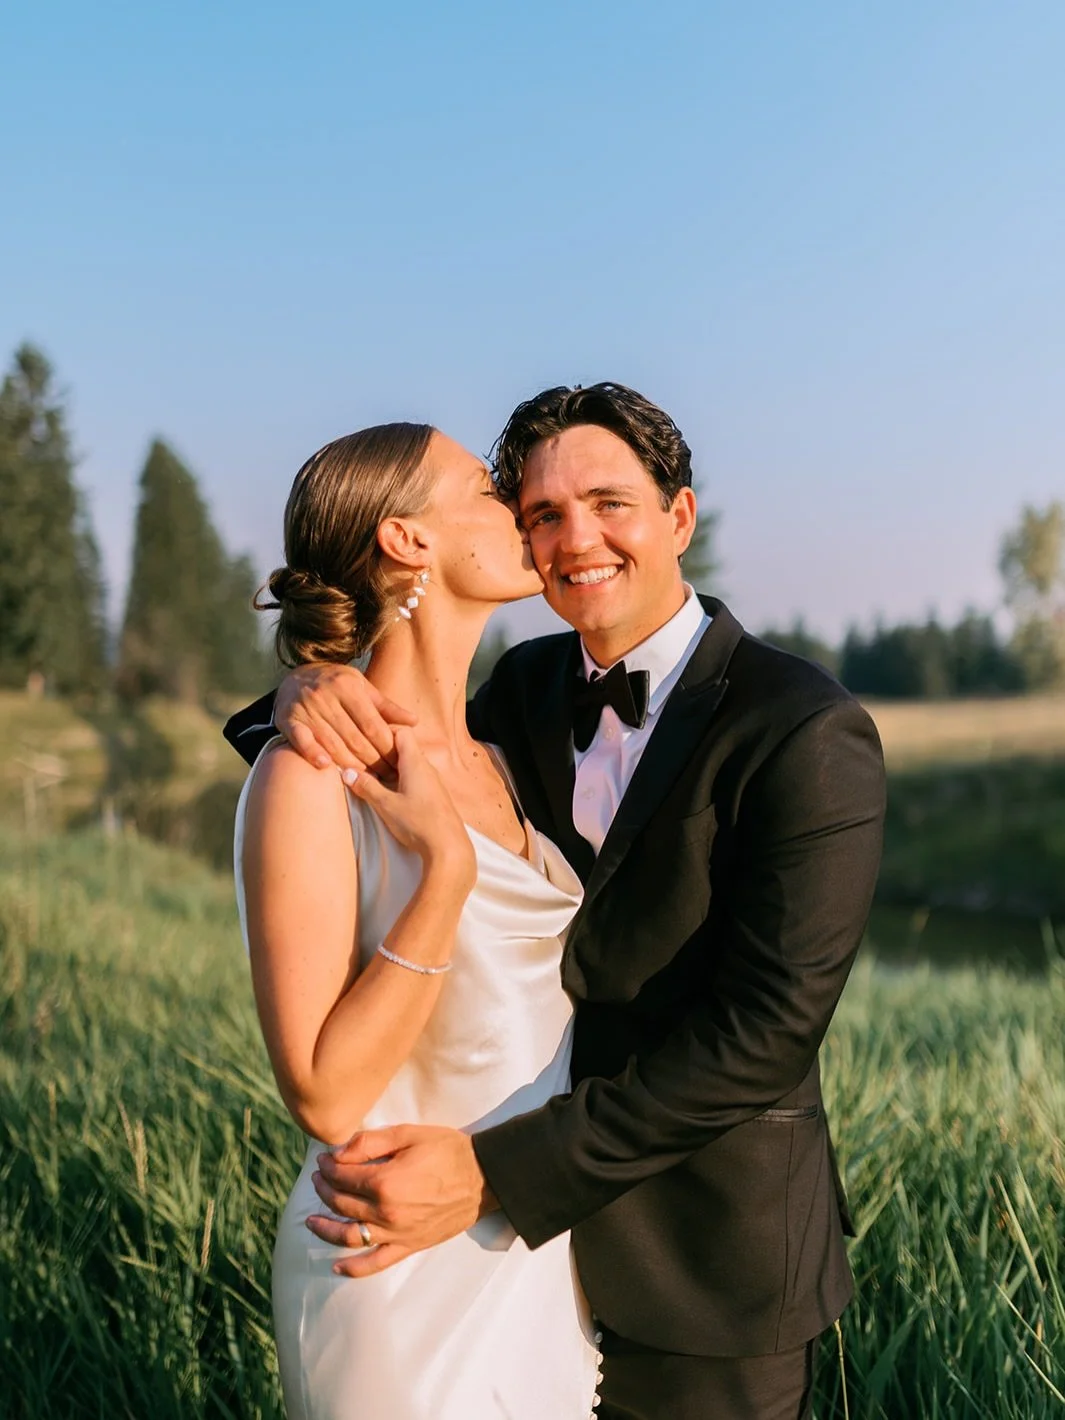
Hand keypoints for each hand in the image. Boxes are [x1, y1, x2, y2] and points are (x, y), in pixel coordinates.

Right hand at [275, 663, 417, 772]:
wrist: (295, 677)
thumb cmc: (336, 684)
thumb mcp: (362, 687)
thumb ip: (386, 706)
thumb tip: (414, 721)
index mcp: (349, 687)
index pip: (372, 724)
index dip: (386, 746)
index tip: (398, 764)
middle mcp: (327, 696)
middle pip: (354, 737)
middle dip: (373, 760)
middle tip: (387, 777)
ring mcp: (306, 708)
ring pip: (332, 743)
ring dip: (350, 765)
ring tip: (367, 781)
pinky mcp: (288, 719)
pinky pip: (302, 740)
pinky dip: (313, 753)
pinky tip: (325, 766)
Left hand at [306, 1125, 497, 1276]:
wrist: (483, 1177)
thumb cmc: (447, 1150)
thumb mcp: (408, 1134)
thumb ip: (369, 1142)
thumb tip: (337, 1153)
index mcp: (385, 1182)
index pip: (343, 1176)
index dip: (328, 1167)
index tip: (323, 1161)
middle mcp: (386, 1212)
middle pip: (342, 1203)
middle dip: (324, 1189)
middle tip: (318, 1179)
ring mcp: (397, 1233)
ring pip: (349, 1236)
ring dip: (326, 1228)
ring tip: (311, 1220)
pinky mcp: (409, 1246)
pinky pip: (376, 1263)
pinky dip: (353, 1268)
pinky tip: (336, 1266)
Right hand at [346, 729, 475, 876]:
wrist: (448, 848)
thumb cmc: (418, 823)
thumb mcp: (386, 805)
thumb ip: (366, 787)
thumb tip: (347, 772)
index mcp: (415, 762)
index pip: (402, 731)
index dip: (384, 730)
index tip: (365, 737)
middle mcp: (426, 767)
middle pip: (404, 747)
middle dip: (382, 750)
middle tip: (362, 757)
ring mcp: (432, 781)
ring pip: (409, 763)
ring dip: (390, 766)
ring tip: (371, 775)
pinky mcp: (434, 795)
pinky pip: (415, 777)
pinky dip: (400, 778)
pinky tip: (388, 792)